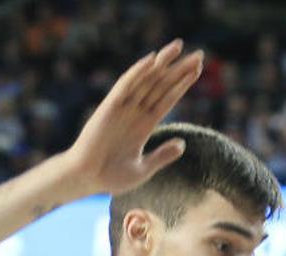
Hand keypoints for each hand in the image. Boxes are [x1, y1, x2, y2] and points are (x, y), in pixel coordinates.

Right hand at [66, 39, 202, 195]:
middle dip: (180, 69)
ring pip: (146, 80)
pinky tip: (152, 60)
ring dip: (162, 63)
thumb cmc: (111, 177)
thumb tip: (183, 143)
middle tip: (200, 54)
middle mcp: (135, 112)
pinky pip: (125, 86)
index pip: (168, 99)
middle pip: (162, 85)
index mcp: (145, 125)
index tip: (198, 70)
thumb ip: (162, 155)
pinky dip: (137, 72)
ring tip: (179, 47)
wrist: (86, 179)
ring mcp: (123, 108)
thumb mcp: (143, 168)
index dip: (183, 84)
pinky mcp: (109, 108)